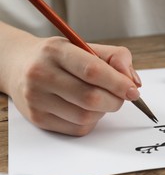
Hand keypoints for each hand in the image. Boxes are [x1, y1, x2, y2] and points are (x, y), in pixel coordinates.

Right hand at [5, 34, 140, 135]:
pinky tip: (86, 108)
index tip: (133, 90)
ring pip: (85, 116)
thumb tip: (133, 82)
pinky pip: (77, 128)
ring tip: (101, 99)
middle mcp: (41, 74)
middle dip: (115, 100)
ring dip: (104, 111)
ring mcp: (37, 99)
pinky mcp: (38, 118)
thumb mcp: (86, 46)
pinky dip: (91, 120)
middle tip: (122, 96)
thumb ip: (116, 58)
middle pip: (91, 98)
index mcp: (56, 51)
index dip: (118, 83)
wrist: (20, 66)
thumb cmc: (61, 57)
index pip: (93, 71)